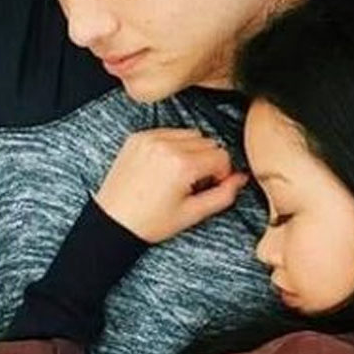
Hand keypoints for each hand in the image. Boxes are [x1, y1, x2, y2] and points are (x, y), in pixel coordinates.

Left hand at [94, 129, 248, 243]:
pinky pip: (168, 132)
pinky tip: (164, 166)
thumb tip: (241, 178)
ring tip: (179, 174)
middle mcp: (166, 146)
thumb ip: (224, 195)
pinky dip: (173, 145)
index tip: (210, 186)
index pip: (222, 156)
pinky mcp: (138, 137)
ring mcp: (150, 139)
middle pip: (208, 142)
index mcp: (182, 165)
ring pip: (190, 134)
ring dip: (192, 150)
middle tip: (193, 183)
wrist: (113, 220)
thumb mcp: (193, 214)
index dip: (221, 174)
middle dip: (207, 161)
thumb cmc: (150, 222)